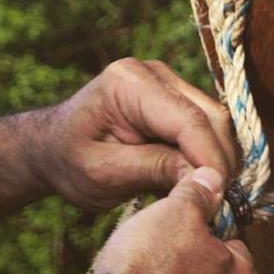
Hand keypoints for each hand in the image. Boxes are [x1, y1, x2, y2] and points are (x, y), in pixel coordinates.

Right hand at [28, 168, 259, 273]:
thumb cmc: (149, 266)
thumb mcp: (178, 212)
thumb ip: (201, 192)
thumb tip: (213, 178)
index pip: (232, 239)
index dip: (206, 226)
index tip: (182, 224)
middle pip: (212, 265)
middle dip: (190, 254)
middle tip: (161, 245)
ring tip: (146, 266)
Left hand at [29, 58, 237, 210]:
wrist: (53, 147)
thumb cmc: (69, 162)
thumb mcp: (104, 174)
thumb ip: (154, 170)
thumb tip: (207, 178)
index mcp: (128, 83)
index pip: (186, 119)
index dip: (209, 156)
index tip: (219, 193)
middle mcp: (154, 73)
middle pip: (207, 114)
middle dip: (219, 158)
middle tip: (221, 200)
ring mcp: (168, 80)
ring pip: (213, 117)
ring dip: (218, 155)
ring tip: (213, 192)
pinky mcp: (176, 93)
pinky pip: (205, 121)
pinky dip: (209, 149)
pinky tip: (203, 177)